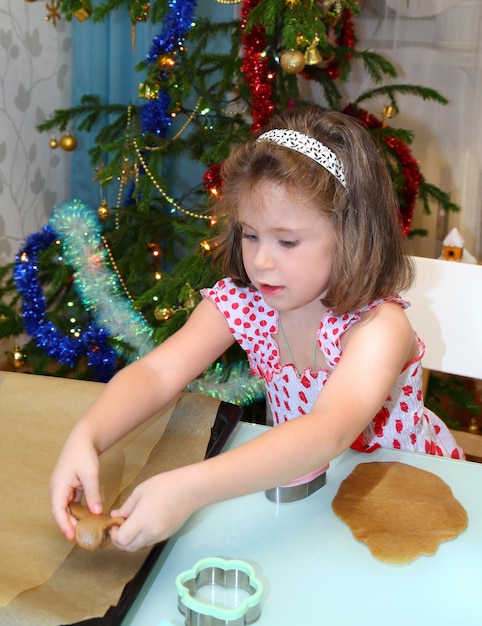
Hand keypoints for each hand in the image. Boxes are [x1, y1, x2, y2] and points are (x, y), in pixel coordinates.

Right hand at [49, 422, 102, 541]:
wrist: (82, 439)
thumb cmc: (84, 454)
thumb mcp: (90, 474)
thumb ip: (93, 494)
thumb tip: (97, 512)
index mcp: (58, 487)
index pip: (58, 511)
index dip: (64, 525)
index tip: (72, 536)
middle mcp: (57, 490)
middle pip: (61, 513)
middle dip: (70, 525)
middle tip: (84, 537)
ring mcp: (62, 489)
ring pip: (67, 509)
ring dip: (75, 519)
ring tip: (87, 531)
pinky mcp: (69, 488)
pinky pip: (72, 504)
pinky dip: (79, 511)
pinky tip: (88, 518)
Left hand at [109, 466, 197, 551]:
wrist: (190, 489)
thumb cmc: (164, 485)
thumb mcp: (140, 491)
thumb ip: (127, 506)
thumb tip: (116, 516)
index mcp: (142, 521)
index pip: (121, 540)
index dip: (114, 534)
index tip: (115, 523)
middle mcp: (151, 533)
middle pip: (129, 548)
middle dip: (120, 540)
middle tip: (120, 526)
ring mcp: (160, 536)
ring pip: (140, 546)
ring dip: (132, 540)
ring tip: (133, 523)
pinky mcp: (168, 535)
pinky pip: (150, 541)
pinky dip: (143, 537)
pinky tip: (145, 523)